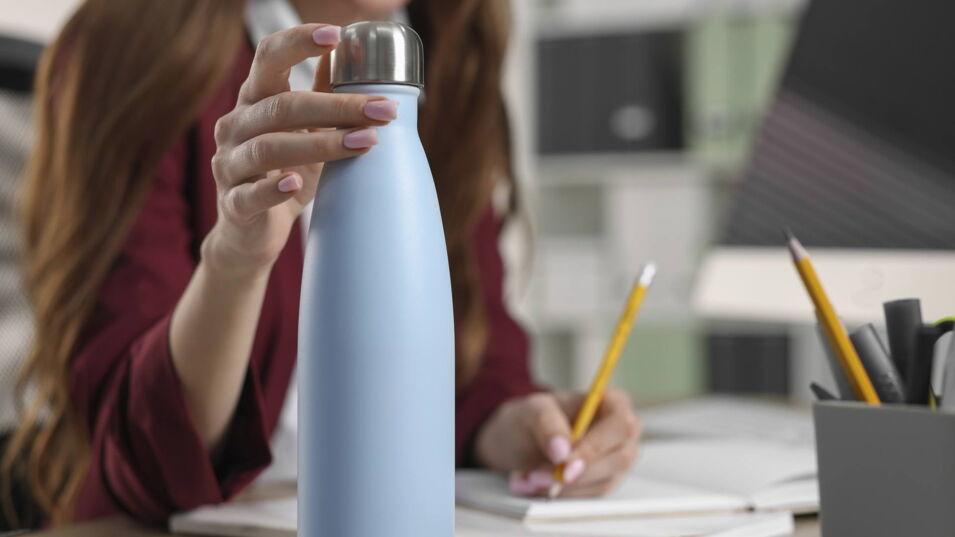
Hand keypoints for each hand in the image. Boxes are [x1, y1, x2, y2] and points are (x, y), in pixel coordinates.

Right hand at [203, 24, 399, 274]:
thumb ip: (320, 93)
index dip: (298, 42)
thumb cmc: (284, 173)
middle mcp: (235, 126)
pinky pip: (250, 194)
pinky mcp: (233, 204)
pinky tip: (297, 184)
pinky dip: (273, 189)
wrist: (252, 233)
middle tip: (383, 111)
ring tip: (364, 142)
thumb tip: (349, 52)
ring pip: (270, 147)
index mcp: (253, 101)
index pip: (268, 58)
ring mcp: (230, 165)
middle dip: (337, 106)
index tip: (337, 35)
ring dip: (321, 144)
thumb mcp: (305, 131)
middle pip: (283, 106)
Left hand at [474, 389, 640, 496]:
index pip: (621, 426)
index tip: (564, 462)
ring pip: (603, 482)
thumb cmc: (533, 417)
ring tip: (528, 478)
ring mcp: (616, 461)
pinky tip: (534, 485)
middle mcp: (622, 434)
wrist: (520, 440)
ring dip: (563, 487)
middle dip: (577, 473)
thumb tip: (563, 451)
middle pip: (618, 459)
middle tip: (538, 476)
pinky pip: (589, 497)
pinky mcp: (603, 483)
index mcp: (614, 403)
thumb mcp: (532, 410)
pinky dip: (560, 495)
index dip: (596, 446)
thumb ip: (547, 424)